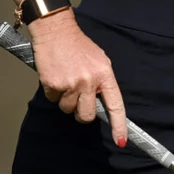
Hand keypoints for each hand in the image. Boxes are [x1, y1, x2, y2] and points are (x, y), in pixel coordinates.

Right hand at [29, 10, 127, 146]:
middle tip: (79, 99)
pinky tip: (56, 77)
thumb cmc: (79, 46)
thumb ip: (102, 82)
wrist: (56, 32)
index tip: (120, 141)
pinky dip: (53, 92)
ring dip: (66, 100)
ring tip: (66, 80)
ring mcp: (71, 84)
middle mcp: (89, 81)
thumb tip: (101, 102)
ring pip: (68, 109)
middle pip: (86, 116)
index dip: (119, 125)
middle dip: (81, 113)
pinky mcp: (53, 85)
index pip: (115, 104)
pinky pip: (53, 100)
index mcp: (105, 74)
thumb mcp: (99, 61)